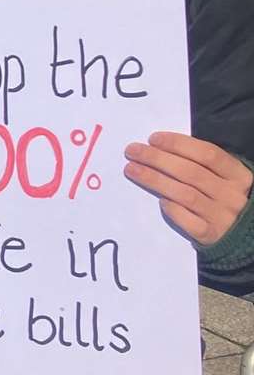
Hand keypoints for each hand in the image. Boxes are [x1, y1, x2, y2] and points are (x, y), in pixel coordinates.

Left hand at [124, 132, 253, 245]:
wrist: (244, 233)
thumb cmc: (222, 196)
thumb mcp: (223, 176)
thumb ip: (200, 163)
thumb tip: (159, 148)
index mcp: (238, 174)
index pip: (207, 154)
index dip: (178, 144)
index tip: (153, 139)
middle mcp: (232, 195)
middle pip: (191, 172)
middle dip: (158, 159)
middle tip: (132, 151)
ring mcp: (222, 216)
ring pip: (185, 194)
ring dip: (155, 180)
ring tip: (131, 169)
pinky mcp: (211, 235)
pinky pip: (187, 220)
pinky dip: (172, 208)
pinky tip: (159, 200)